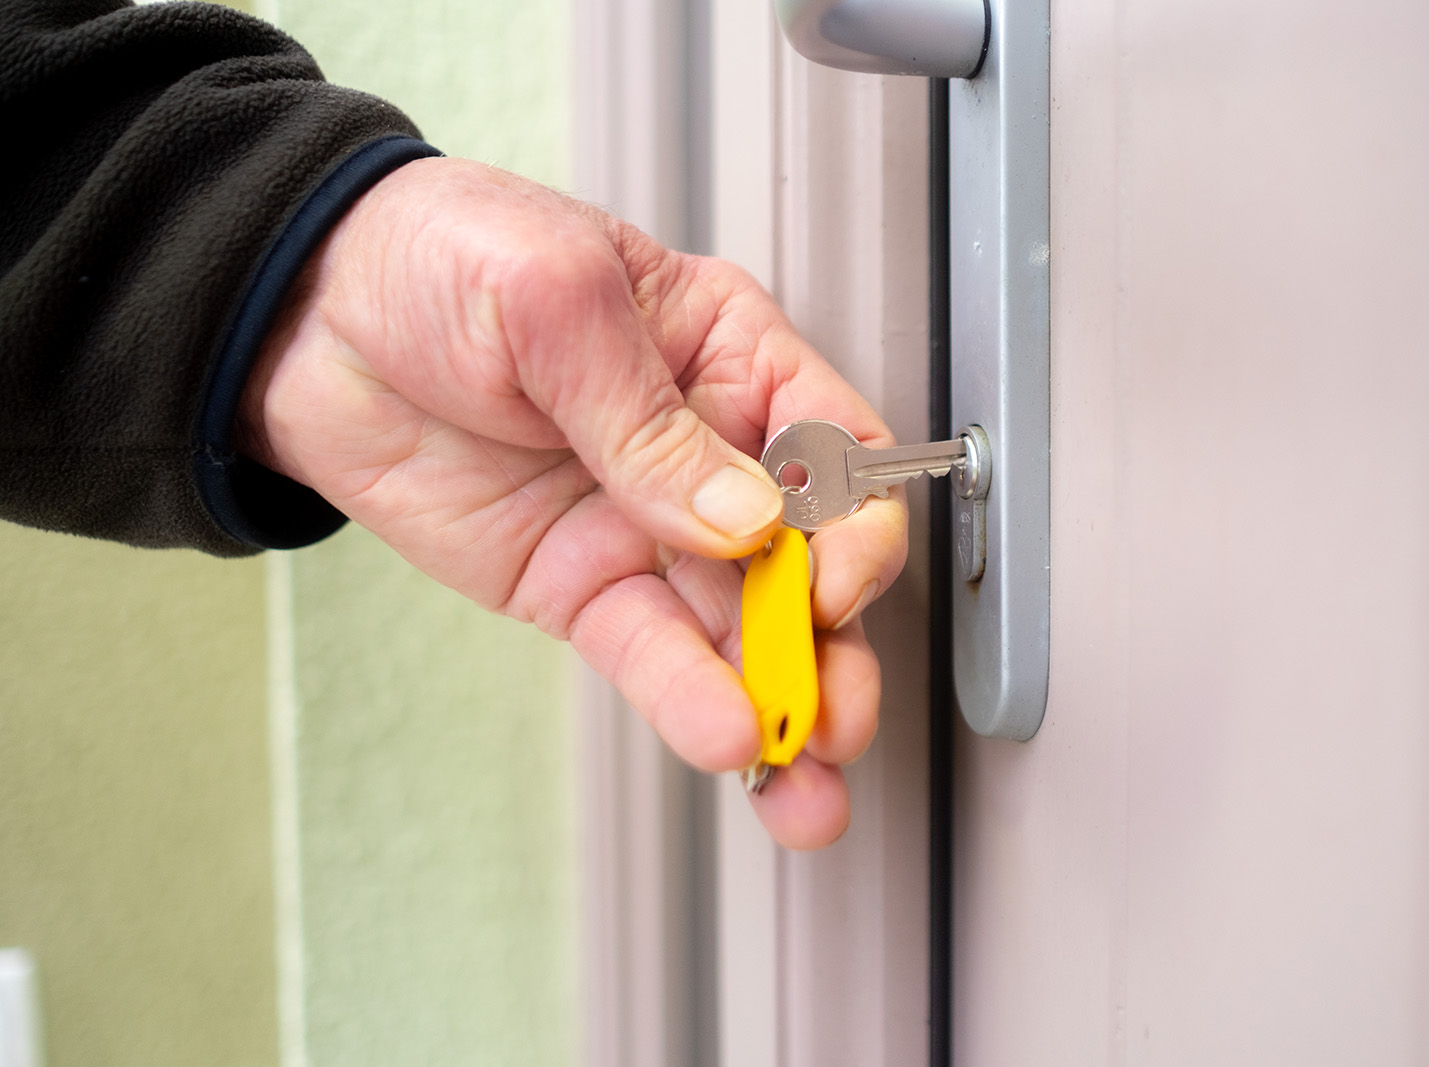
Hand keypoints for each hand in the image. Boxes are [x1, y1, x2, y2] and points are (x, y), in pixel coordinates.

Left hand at [239, 158, 908, 848]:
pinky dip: (687, 698)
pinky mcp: (578, 585)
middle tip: (832, 714)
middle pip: (803, 560)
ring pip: (737, 629)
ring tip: (802, 779)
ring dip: (779, 705)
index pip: (833, 448)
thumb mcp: (554, 299)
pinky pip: (647, 651)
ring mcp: (644, 528)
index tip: (832, 582)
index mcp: (725, 355)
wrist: (302, 315)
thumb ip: (650, 418)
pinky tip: (723, 739)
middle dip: (830, 645)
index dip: (854, 524)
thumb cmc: (436, 254)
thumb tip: (744, 518)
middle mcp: (703, 451)